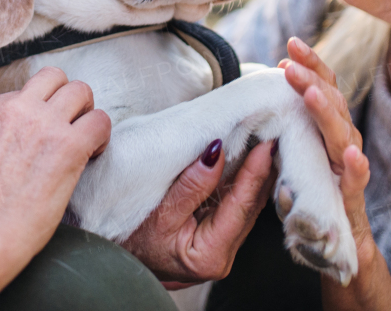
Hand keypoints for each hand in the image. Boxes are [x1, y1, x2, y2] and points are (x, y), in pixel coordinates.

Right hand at [0, 67, 110, 262]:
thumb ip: (1, 131)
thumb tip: (28, 132)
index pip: (26, 91)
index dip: (39, 111)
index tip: (42, 135)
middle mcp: (15, 108)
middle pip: (55, 77)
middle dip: (67, 98)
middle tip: (71, 125)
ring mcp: (42, 123)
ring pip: (81, 90)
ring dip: (86, 111)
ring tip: (83, 137)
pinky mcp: (68, 145)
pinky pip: (100, 121)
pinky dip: (101, 136)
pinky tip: (91, 156)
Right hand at [121, 139, 276, 287]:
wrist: (119, 256)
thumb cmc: (132, 240)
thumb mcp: (160, 211)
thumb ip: (192, 184)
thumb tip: (216, 153)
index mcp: (211, 256)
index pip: (241, 207)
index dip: (254, 174)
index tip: (265, 145)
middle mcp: (224, 256)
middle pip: (251, 207)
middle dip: (262, 171)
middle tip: (271, 135)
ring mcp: (223, 247)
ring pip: (247, 205)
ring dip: (255, 175)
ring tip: (262, 141)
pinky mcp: (217, 236)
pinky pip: (236, 205)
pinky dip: (242, 182)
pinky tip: (248, 161)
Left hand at [282, 38, 390, 310]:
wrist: (339, 245)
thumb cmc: (311, 191)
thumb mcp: (293, 154)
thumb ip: (285, 126)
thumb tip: (261, 93)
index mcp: (327, 128)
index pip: (322, 88)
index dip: (311, 65)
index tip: (291, 45)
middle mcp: (342, 142)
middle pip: (332, 103)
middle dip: (313, 80)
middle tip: (290, 64)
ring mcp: (349, 170)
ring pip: (343, 135)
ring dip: (327, 113)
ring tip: (311, 95)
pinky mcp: (352, 200)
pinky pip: (355, 182)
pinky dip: (354, 168)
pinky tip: (350, 156)